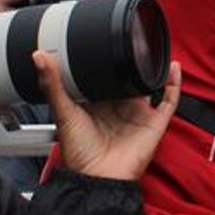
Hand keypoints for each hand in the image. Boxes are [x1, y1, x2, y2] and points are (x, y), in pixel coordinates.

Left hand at [34, 51, 180, 180]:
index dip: (104, 59)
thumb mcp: (63, 112)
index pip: (103, 76)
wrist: (98, 178)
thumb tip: (39, 56)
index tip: (103, 37)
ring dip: (153, 68)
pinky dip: (174, 84)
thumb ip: (53, 84)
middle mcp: (119, 107)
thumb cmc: (79, 155)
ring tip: (153, 47)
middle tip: (132, 37)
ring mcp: (138, 114)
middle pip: (128, 78)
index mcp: (98, 103)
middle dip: (132, 60)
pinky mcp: (155, 123)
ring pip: (149, 85)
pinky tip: (173, 67)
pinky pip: (169, 100)